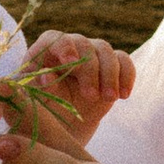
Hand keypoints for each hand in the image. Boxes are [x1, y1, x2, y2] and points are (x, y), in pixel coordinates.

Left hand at [16, 28, 134, 144]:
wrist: (63, 124)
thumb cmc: (43, 111)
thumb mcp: (36, 103)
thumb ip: (40, 89)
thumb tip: (46, 75)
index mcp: (46, 51)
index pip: (55, 39)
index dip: (64, 48)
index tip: (71, 63)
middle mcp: (71, 47)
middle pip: (85, 46)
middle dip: (90, 71)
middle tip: (90, 96)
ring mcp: (92, 54)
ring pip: (106, 51)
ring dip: (110, 75)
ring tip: (109, 98)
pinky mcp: (110, 66)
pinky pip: (124, 61)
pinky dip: (127, 76)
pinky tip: (124, 95)